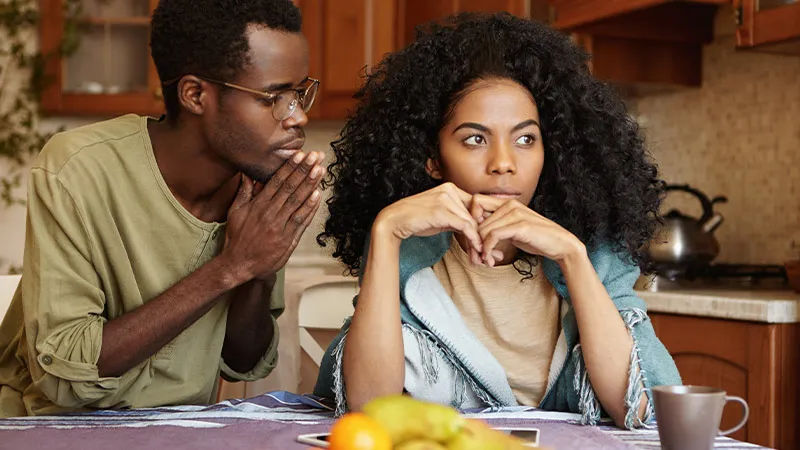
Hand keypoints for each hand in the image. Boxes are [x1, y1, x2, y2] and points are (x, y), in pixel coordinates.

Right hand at [221, 151, 325, 283]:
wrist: (238, 264)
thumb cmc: (237, 237)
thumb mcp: (236, 211)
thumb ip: (245, 192)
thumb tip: (248, 173)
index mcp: (258, 205)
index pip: (277, 181)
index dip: (290, 167)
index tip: (300, 154)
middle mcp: (270, 213)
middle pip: (290, 188)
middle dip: (304, 170)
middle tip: (316, 157)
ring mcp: (280, 226)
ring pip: (298, 202)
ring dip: (310, 185)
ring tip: (320, 170)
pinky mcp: (288, 239)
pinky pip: (301, 220)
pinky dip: (310, 208)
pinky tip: (318, 195)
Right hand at [374, 182, 483, 253]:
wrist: (395, 221)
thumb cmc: (416, 220)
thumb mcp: (441, 217)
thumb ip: (457, 218)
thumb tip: (475, 229)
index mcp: (450, 188)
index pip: (475, 205)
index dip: (484, 224)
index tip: (488, 240)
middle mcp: (449, 190)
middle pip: (475, 214)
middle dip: (483, 235)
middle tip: (489, 253)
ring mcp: (445, 198)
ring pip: (472, 221)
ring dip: (478, 241)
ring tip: (482, 256)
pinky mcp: (441, 210)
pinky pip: (464, 226)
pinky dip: (473, 239)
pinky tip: (476, 249)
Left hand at [470, 194, 584, 266]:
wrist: (560, 245)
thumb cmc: (535, 238)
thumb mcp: (512, 229)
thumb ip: (496, 225)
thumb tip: (475, 231)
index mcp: (506, 202)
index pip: (475, 202)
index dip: (471, 219)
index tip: (476, 238)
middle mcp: (509, 204)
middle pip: (475, 217)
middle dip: (473, 239)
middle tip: (478, 256)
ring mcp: (515, 213)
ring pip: (482, 229)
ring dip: (481, 249)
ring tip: (488, 260)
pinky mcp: (520, 225)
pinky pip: (493, 236)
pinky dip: (488, 250)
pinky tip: (493, 260)